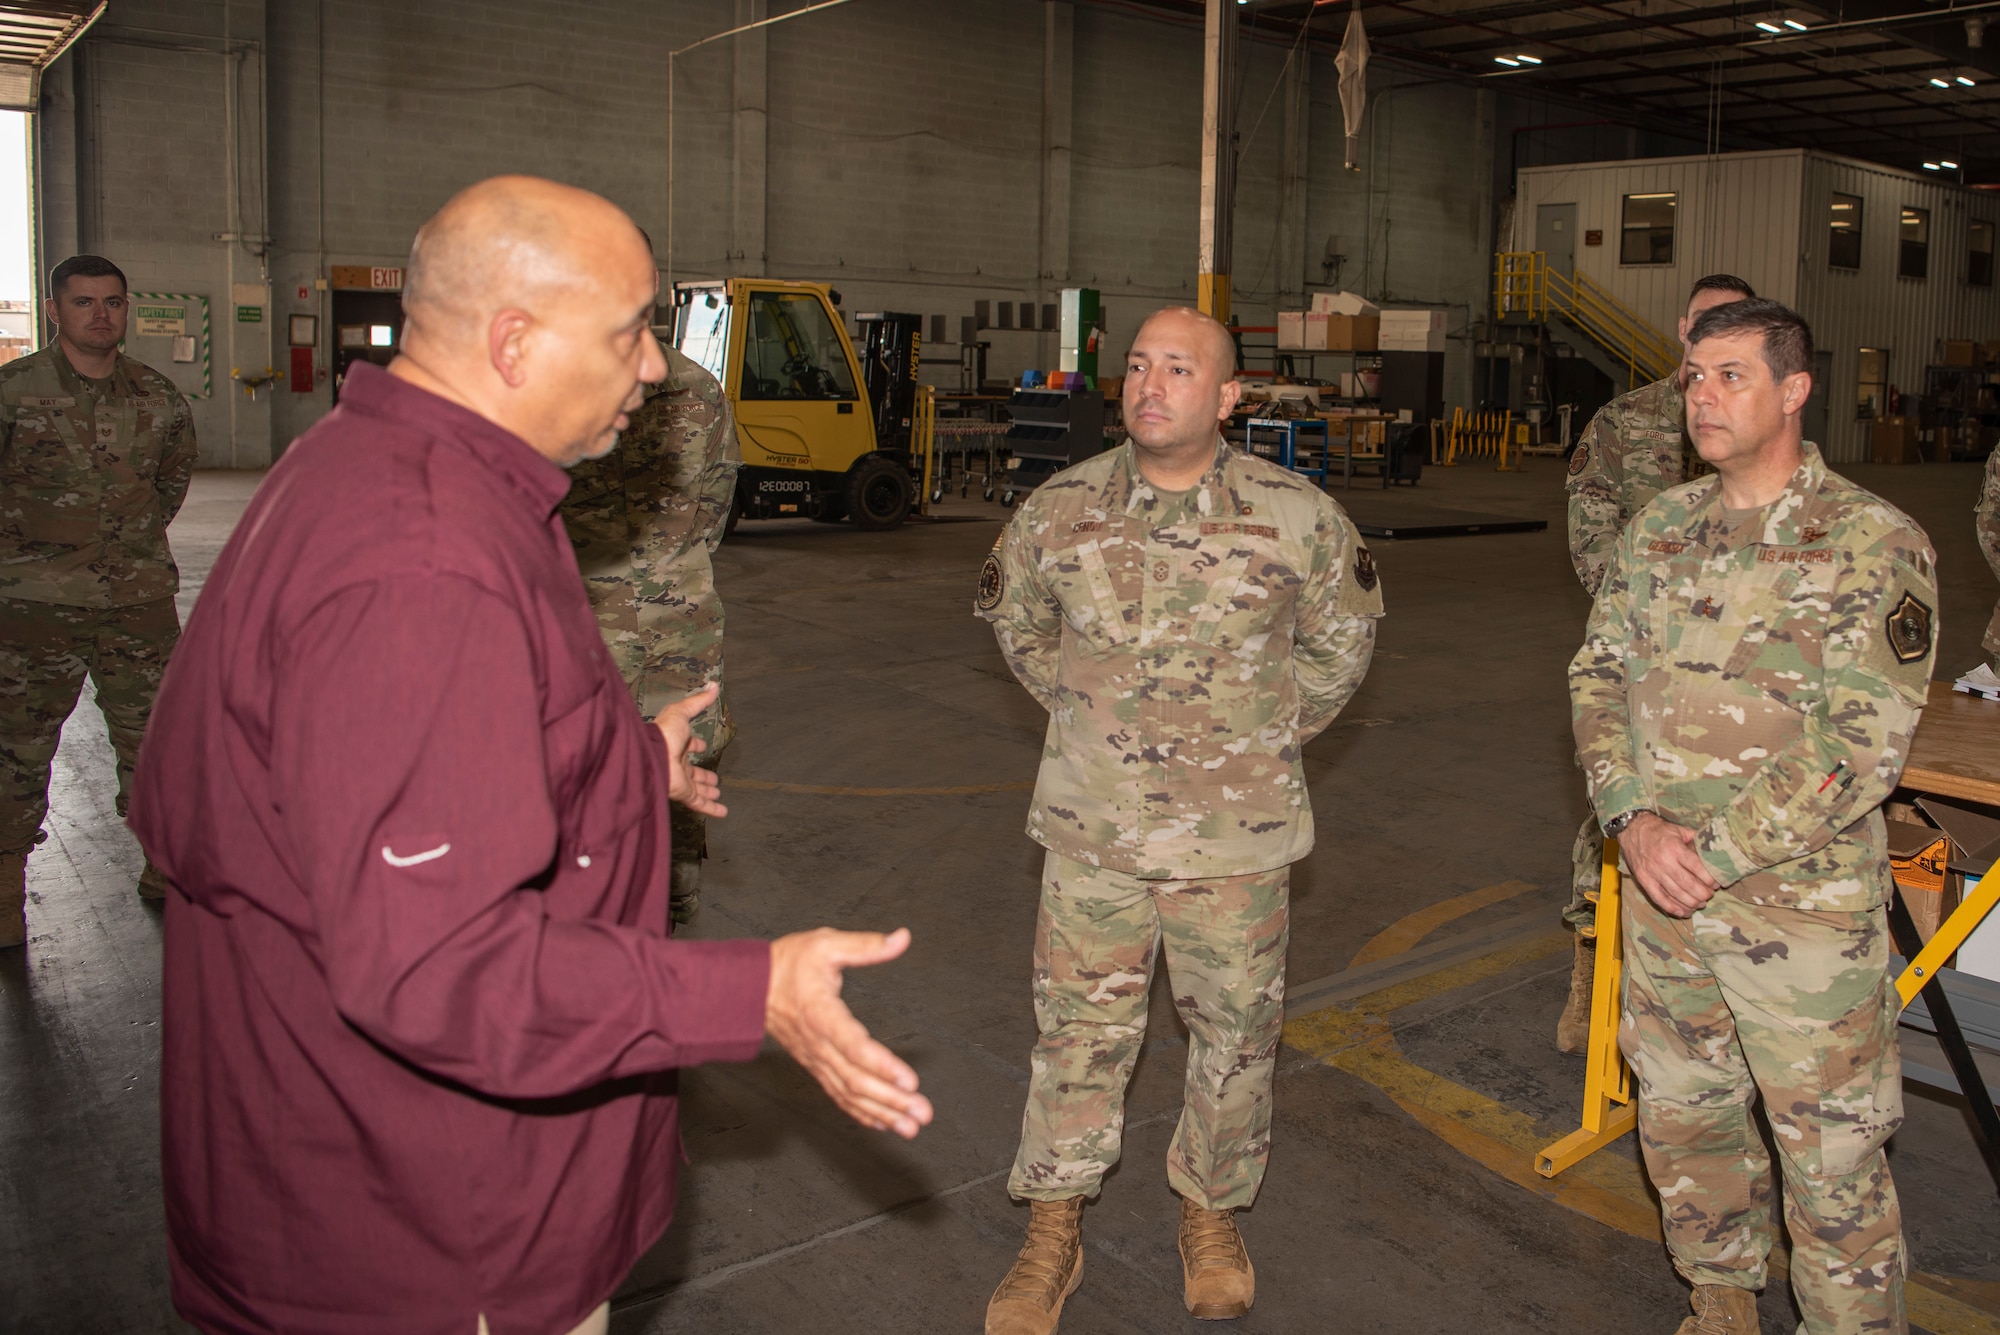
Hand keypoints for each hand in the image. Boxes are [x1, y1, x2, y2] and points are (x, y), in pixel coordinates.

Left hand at [652, 683, 726, 817]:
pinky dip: (711, 808)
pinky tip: (723, 812)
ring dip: (707, 791)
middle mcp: (677, 762)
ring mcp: (680, 779)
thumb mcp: (682, 711)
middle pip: (693, 770)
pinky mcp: (683, 793)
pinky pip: (699, 803)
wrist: (652, 755)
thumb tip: (713, 685)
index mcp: (676, 743)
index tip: (702, 745)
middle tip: (714, 778)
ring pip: (697, 788)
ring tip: (718, 793)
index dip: (695, 745)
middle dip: (703, 774)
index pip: (687, 745)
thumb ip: (698, 701)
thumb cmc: (663, 732)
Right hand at [765, 927, 933, 1139]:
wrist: (747, 988)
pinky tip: (884, 1123)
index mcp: (821, 1013)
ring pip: (849, 1093)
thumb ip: (866, 945)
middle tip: (922, 1113)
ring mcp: (816, 1059)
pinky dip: (862, 1112)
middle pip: (856, 1079)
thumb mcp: (826, 944)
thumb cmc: (788, 964)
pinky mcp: (815, 1066)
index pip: (853, 1045)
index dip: (881, 1065)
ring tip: (911, 1127)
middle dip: (891, 1100)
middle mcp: (818, 1044)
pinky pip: (839, 1095)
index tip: (908, 1081)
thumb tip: (901, 938)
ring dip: (882, 1112)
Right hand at [1619, 813, 1720, 917]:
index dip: (1710, 879)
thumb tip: (1713, 852)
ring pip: (1675, 894)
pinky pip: (1658, 898)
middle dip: (1703, 893)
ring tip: (1700, 904)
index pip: (1697, 868)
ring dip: (1691, 903)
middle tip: (1709, 895)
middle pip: (1688, 884)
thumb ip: (1696, 840)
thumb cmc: (1658, 830)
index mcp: (1675, 848)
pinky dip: (1671, 908)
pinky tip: (1683, 912)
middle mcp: (1664, 861)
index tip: (1716, 883)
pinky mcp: (1643, 879)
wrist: (1631, 829)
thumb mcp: (1679, 829)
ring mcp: (1652, 872)